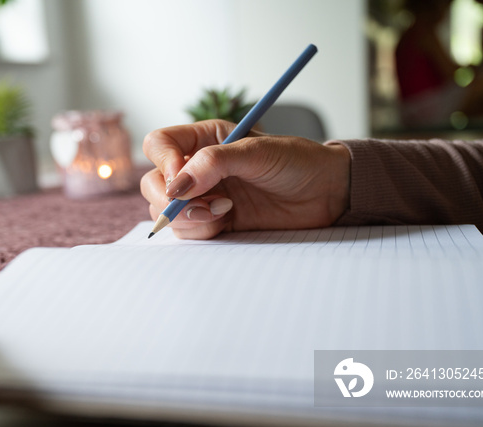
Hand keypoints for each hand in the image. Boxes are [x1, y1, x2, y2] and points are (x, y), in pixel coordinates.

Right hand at [140, 119, 350, 238]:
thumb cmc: (299, 163)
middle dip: (171, 199)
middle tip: (204, 206)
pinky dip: (201, 231)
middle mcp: (198, 167)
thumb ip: (215, 163)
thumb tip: (177, 185)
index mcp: (205, 139)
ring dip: (189, 217)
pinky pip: (186, 231)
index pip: (159, 144)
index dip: (163, 162)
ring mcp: (204, 196)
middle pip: (154, 182)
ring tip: (225, 211)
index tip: (180, 181)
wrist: (327, 194)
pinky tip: (227, 220)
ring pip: (167, 211)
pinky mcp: (213, 221)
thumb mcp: (259, 153)